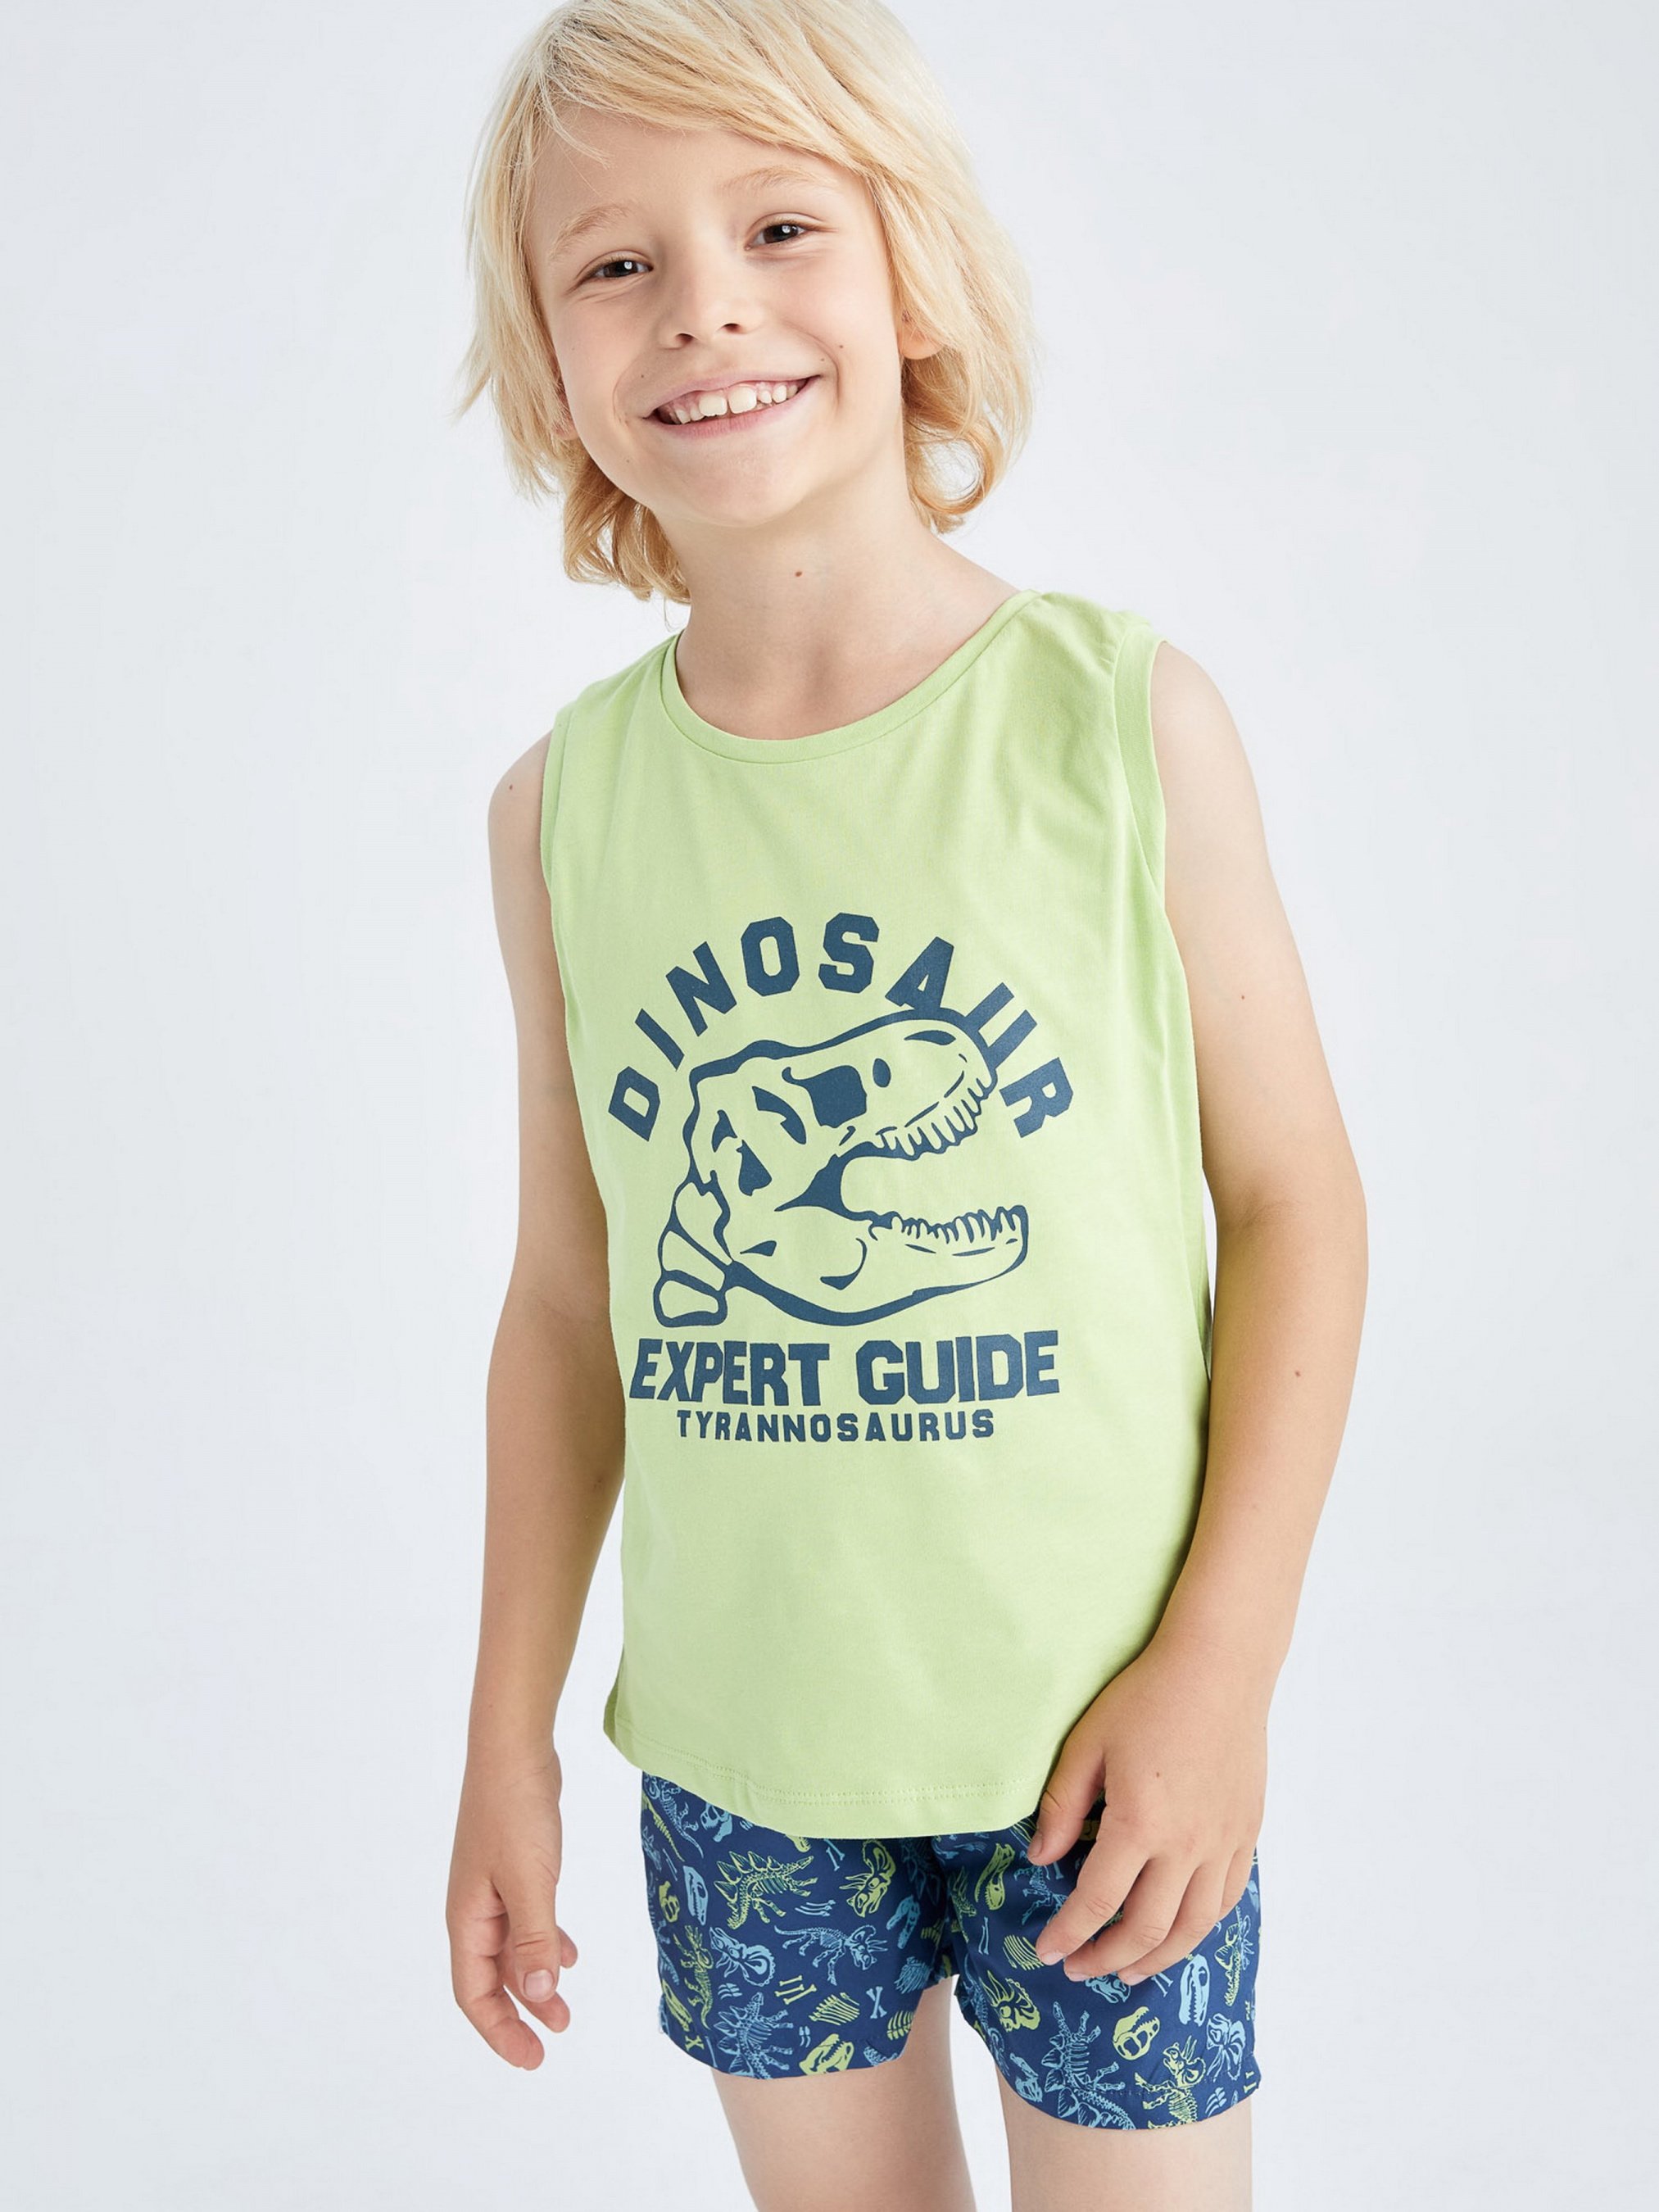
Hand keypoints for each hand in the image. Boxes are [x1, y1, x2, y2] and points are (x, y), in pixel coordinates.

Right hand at [447, 1739, 578, 2067]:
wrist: (514, 1749)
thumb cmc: (514, 1811)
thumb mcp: (529, 1881)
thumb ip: (534, 1938)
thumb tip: (538, 1993)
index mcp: (467, 1918)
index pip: (473, 1993)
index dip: (499, 2030)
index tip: (531, 2058)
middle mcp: (473, 1909)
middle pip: (490, 1978)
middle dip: (520, 2013)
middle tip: (555, 2036)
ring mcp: (492, 1888)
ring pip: (511, 1950)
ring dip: (536, 1979)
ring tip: (565, 2006)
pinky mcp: (513, 1868)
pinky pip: (525, 1920)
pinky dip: (544, 1942)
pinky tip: (569, 1951)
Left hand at [1026, 1630, 1267, 1986]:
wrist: (1219, 1668)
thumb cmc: (1146, 1697)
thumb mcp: (1087, 1744)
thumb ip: (1063, 1807)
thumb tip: (1040, 1858)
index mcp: (1139, 1824)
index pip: (1096, 1902)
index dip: (1069, 1934)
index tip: (1047, 1952)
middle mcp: (1186, 1845)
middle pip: (1146, 1928)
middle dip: (1107, 1958)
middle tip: (1080, 1970)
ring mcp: (1223, 1843)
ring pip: (1193, 1926)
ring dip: (1158, 1957)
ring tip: (1128, 1970)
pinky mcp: (1247, 1833)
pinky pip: (1227, 1898)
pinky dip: (1201, 1927)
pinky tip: (1181, 1931)